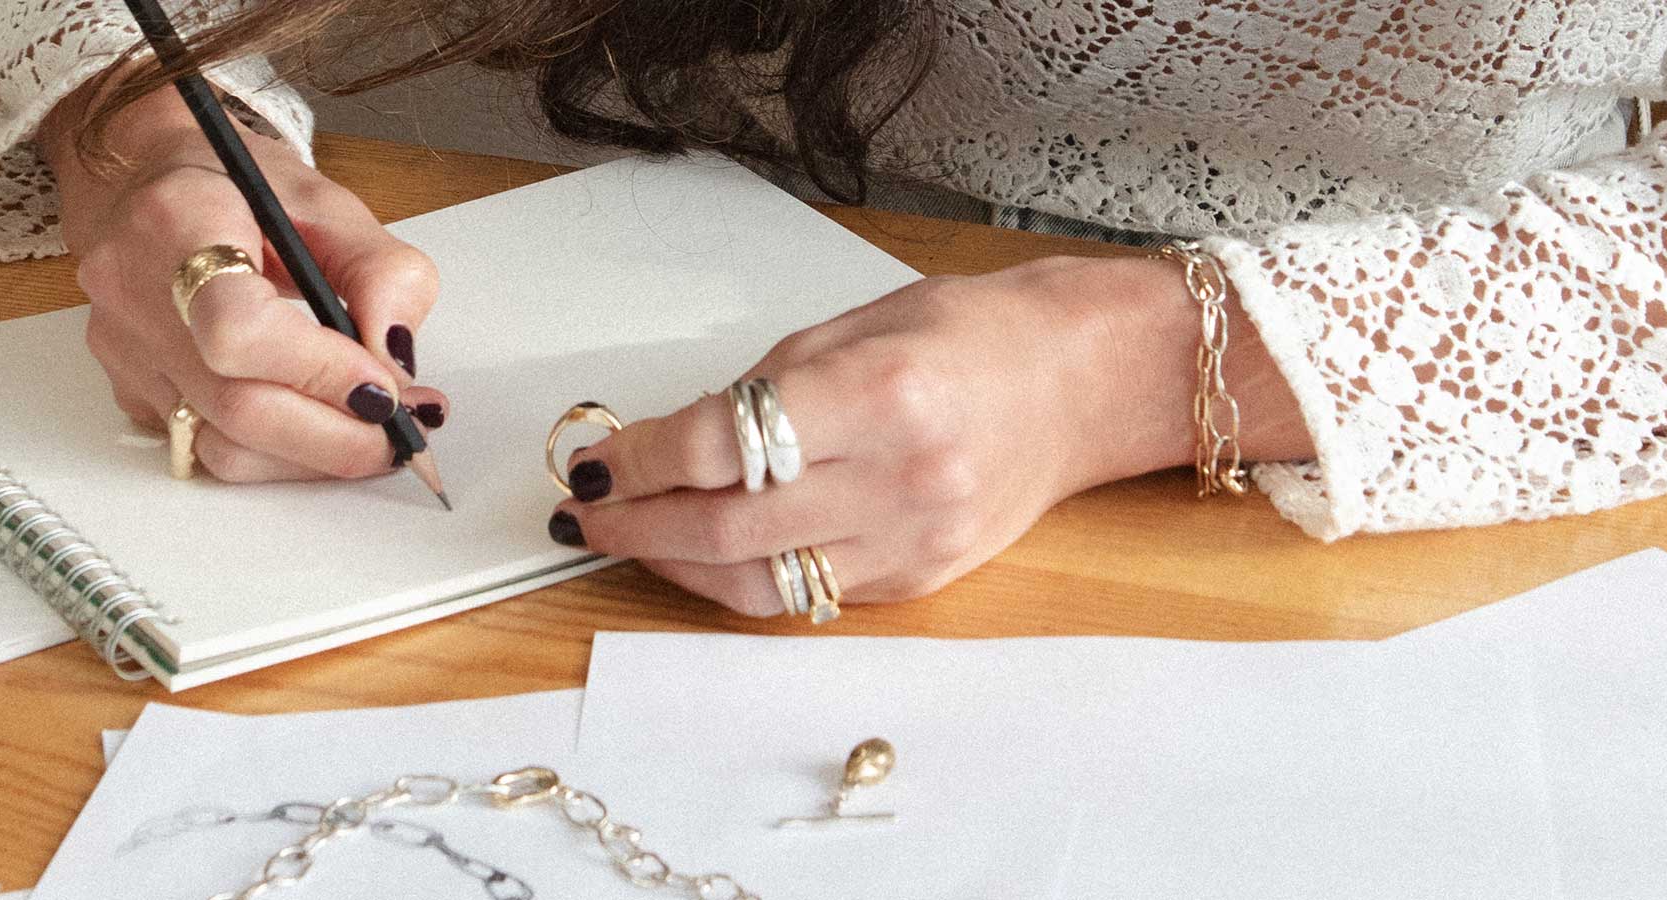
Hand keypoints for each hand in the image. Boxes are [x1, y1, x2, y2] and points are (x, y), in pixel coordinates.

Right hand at [44, 77, 446, 480]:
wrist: (149, 182)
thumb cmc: (236, 187)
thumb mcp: (329, 203)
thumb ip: (381, 272)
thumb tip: (396, 361)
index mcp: (177, 221)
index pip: (238, 328)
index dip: (320, 371)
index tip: (385, 386)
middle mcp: (132, 293)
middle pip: (235, 405)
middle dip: (338, 435)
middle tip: (402, 429)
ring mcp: (124, 351)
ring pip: (222, 447)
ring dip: (312, 456)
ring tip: (370, 427)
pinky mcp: (130, 391)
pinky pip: (207, 449)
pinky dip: (276, 452)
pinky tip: (318, 423)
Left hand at [547, 254, 1310, 615]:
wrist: (1077, 386)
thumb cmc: (971, 337)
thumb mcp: (856, 327)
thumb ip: (762, 388)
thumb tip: (666, 439)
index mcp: (880, 394)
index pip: (723, 445)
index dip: (638, 459)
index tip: (594, 460)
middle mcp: (900, 478)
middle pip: (728, 529)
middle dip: (637, 524)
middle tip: (588, 513)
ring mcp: (912, 542)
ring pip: (758, 583)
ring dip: (676, 566)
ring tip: (630, 538)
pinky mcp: (917, 581)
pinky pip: (804, 595)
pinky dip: (740, 577)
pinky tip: (703, 552)